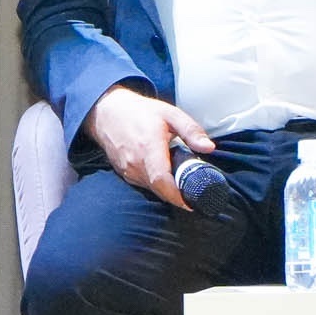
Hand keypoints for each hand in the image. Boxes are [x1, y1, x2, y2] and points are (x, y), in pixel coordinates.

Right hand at [83, 85, 212, 209]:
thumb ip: (191, 130)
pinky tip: (162, 173)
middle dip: (177, 195)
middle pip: (159, 189)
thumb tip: (209, 147)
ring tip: (179, 179)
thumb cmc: (139, 112)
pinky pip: (143, 184)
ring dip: (166, 189)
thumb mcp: (170, 114)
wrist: (106, 112)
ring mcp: (127, 170)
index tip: (192, 202)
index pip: (162, 181)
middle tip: (193, 191)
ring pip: (151, 188)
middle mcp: (135, 163)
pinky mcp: (123, 172)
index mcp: (149, 148)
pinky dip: (155, 184)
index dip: (177, 196)